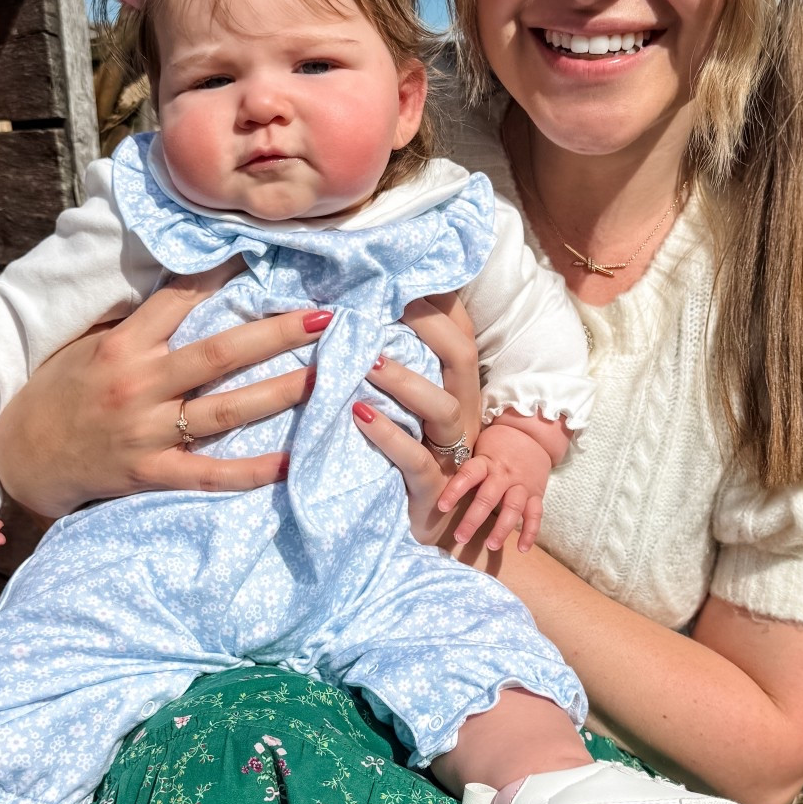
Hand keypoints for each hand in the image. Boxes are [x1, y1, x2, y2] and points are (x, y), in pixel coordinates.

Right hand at [0, 274, 327, 518]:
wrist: (19, 456)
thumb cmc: (58, 391)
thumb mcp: (88, 343)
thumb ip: (138, 323)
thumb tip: (193, 285)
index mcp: (123, 344)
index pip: (180, 298)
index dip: (223, 273)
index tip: (265, 254)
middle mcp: (139, 384)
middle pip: (220, 353)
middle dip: (276, 333)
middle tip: (326, 317)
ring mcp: (147, 432)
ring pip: (226, 410)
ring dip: (280, 393)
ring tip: (326, 376)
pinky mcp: (151, 473)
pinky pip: (211, 473)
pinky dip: (253, 471)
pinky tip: (293, 462)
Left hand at [353, 293, 488, 547]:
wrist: (414, 529)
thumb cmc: (394, 455)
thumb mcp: (395, 404)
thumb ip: (381, 361)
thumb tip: (342, 309)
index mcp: (453, 387)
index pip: (458, 330)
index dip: (437, 299)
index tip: (400, 273)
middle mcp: (459, 413)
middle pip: (461, 356)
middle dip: (430, 324)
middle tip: (387, 303)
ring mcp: (448, 451)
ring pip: (442, 407)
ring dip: (406, 380)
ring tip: (367, 361)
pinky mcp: (428, 487)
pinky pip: (415, 459)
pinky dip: (388, 435)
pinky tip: (357, 417)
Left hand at [434, 420, 553, 552]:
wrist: (532, 435)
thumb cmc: (497, 444)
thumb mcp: (478, 448)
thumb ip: (464, 466)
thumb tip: (430, 478)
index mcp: (486, 462)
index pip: (469, 474)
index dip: (455, 490)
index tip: (441, 507)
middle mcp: (504, 474)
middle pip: (488, 497)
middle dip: (474, 519)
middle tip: (460, 537)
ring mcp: (521, 485)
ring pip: (513, 508)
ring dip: (501, 528)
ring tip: (490, 546)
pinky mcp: (536, 494)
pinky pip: (535, 514)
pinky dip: (530, 532)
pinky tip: (522, 549)